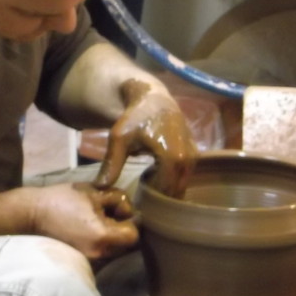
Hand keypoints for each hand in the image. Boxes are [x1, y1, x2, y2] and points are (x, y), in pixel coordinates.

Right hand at [31, 182, 138, 258]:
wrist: (31, 215)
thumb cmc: (62, 200)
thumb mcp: (94, 191)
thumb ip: (118, 199)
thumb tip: (130, 208)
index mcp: (103, 236)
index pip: (134, 234)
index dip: (129, 219)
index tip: (116, 209)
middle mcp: (99, 255)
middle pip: (126, 245)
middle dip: (121, 227)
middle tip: (105, 213)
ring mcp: (90, 263)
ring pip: (115, 251)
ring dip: (111, 236)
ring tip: (94, 221)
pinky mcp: (82, 264)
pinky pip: (102, 256)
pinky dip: (101, 244)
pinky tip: (87, 231)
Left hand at [94, 79, 198, 197]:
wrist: (153, 99)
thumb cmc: (134, 118)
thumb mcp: (119, 139)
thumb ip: (111, 164)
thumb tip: (100, 187)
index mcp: (172, 157)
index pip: (162, 191)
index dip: (148, 196)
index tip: (134, 193)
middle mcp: (187, 159)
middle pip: (174, 191)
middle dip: (157, 195)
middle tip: (139, 191)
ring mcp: (194, 157)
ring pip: (180, 185)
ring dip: (164, 188)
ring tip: (145, 181)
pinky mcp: (195, 155)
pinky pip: (184, 177)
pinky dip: (170, 180)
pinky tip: (153, 172)